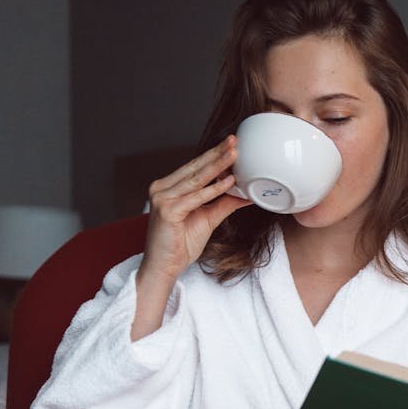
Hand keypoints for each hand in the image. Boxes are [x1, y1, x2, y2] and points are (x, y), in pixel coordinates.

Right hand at [132, 135, 250, 339]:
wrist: (164, 267)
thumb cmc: (180, 245)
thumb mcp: (207, 218)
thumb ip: (224, 203)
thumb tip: (245, 193)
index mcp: (168, 187)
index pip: (195, 168)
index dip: (214, 156)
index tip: (232, 145)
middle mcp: (162, 189)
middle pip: (195, 168)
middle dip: (217, 154)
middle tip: (236, 141)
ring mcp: (162, 198)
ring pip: (196, 179)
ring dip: (218, 165)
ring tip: (235, 154)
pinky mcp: (167, 210)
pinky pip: (196, 197)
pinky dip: (214, 189)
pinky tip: (229, 181)